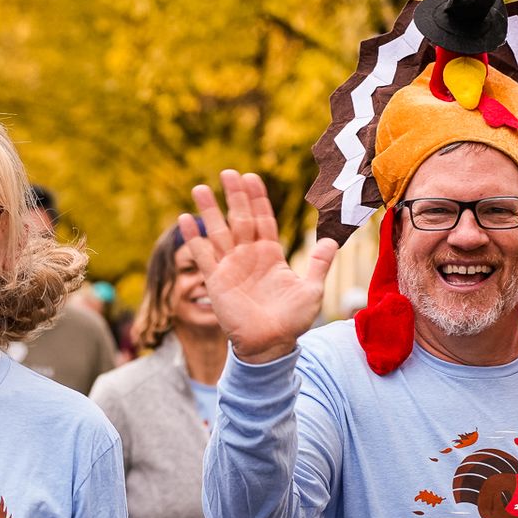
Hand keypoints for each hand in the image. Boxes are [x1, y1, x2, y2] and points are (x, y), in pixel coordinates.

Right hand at [179, 170, 337, 363]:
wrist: (271, 344)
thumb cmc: (292, 320)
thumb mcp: (312, 289)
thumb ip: (319, 263)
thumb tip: (332, 239)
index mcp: (271, 254)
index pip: (263, 219)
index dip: (257, 198)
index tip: (251, 177)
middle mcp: (248, 256)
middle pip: (240, 219)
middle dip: (234, 196)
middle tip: (227, 172)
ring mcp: (230, 267)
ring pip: (218, 232)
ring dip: (209, 210)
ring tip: (200, 188)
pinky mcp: (215, 281)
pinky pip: (202, 255)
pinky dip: (194, 238)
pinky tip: (185, 219)